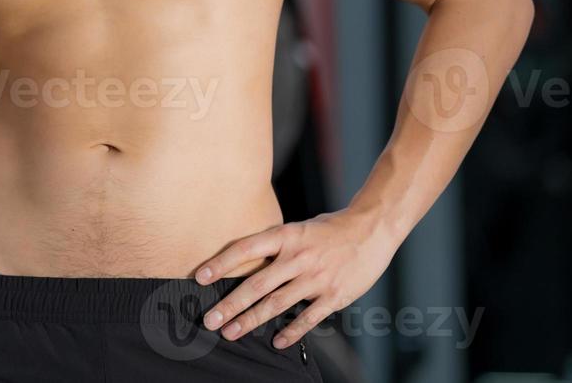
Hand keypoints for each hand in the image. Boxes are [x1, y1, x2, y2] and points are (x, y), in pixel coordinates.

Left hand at [194, 209, 397, 349]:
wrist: (372, 228)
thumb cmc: (331, 229)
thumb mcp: (299, 229)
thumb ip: (277, 246)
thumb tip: (248, 261)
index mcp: (286, 236)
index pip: (246, 249)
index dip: (221, 263)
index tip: (200, 277)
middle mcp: (298, 257)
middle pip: (257, 284)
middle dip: (230, 304)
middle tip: (210, 320)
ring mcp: (316, 277)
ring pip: (277, 304)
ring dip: (251, 320)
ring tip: (231, 333)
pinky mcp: (334, 295)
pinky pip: (308, 317)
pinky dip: (291, 332)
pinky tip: (277, 342)